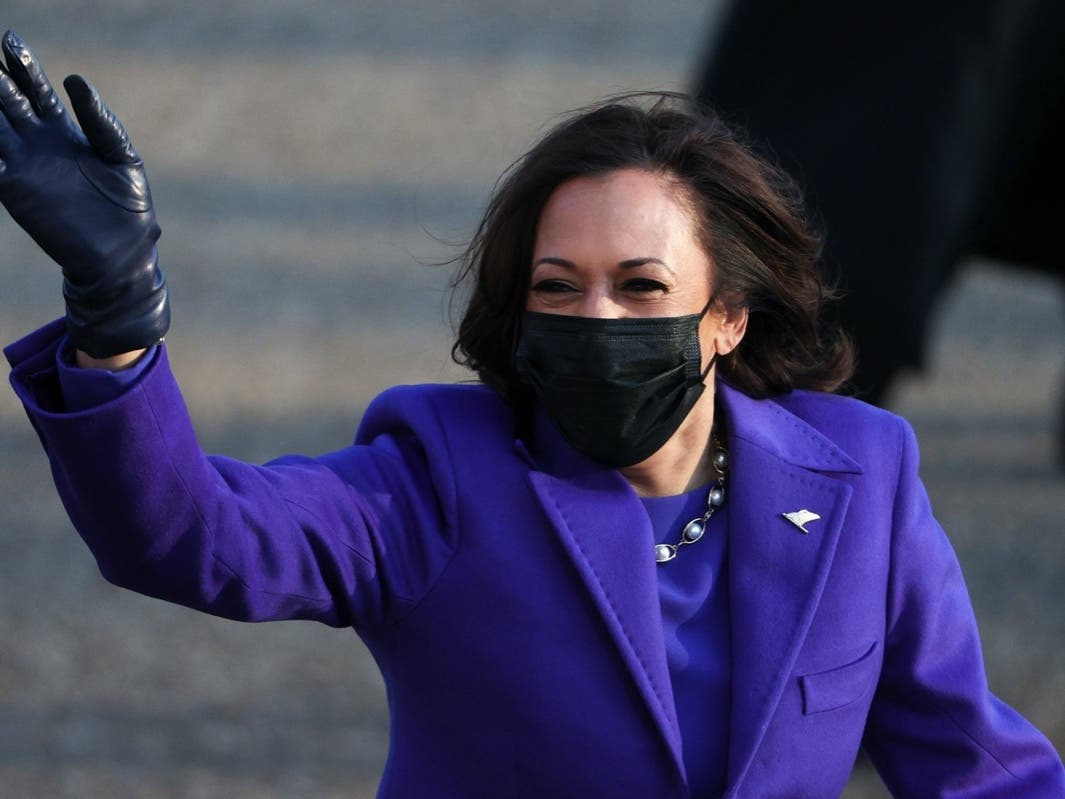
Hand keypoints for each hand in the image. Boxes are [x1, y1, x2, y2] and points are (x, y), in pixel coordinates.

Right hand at [0, 30, 167, 358]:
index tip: (8, 39)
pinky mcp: (16, 192)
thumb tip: (75, 80)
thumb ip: (102, 123)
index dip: (21, 65)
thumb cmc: (130, 209)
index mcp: (66, 134)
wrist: (123, 257)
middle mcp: (38, 146)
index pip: (36, 91)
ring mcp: (24, 168)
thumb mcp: (124, 159)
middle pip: (8, 101)